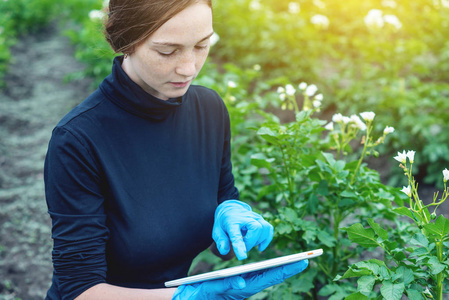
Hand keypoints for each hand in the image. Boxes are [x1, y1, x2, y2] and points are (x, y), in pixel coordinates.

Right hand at [172, 260, 308, 299]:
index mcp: (241, 289)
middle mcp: (245, 287)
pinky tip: (275, 266)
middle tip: (306, 259)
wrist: (189, 299)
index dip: (284, 269)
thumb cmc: (198, 295)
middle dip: (288, 268)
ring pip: (265, 275)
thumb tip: (241, 281)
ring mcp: (242, 285)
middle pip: (270, 275)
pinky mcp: (236, 283)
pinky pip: (255, 275)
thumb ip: (224, 284)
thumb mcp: (209, 289)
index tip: (300, 262)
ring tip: (296, 261)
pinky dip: (268, 270)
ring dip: (280, 268)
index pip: (267, 278)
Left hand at [212, 200, 273, 259]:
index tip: (242, 257)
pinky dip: (266, 239)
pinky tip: (260, 247)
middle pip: (256, 228)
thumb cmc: (224, 223)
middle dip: (252, 242)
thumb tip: (224, 251)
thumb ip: (221, 241)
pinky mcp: (260, 219)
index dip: (240, 245)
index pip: (236, 234)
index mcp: (232, 221)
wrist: (230, 209)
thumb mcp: (217, 231)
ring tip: (249, 244)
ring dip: (258, 241)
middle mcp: (245, 217)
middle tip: (244, 248)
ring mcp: (254, 217)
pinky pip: (269, 229)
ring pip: (264, 228)